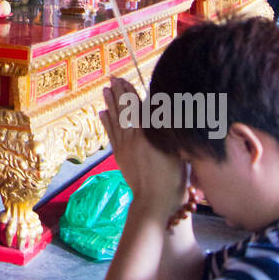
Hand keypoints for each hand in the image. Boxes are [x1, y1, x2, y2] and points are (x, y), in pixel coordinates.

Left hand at [100, 77, 186, 218]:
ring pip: (115, 120)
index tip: (126, 80)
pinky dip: (106, 122)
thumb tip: (161, 111)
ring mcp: (125, 146)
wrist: (154, 201)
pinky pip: (111, 134)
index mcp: (150, 134)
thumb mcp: (176, 151)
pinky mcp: (120, 155)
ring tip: (106, 89)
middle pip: (125, 110)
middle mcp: (134, 137)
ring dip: (110, 103)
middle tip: (113, 78)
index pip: (139, 107)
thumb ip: (167, 130)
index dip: (131, 92)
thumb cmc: (172, 178)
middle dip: (119, 93)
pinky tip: (102, 113)